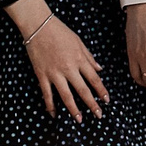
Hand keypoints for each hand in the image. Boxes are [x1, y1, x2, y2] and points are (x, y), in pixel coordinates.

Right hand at [15, 0, 108, 119]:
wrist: (39, 26)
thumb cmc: (60, 31)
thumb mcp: (79, 42)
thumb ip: (89, 57)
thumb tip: (99, 69)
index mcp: (79, 59)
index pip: (94, 79)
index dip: (101, 91)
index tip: (106, 100)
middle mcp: (69, 68)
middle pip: (83, 90)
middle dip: (92, 104)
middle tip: (99, 115)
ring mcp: (54, 73)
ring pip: (66, 95)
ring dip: (74, 109)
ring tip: (79, 119)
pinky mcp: (42, 75)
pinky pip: (47, 93)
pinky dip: (50, 105)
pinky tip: (54, 114)